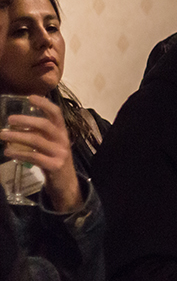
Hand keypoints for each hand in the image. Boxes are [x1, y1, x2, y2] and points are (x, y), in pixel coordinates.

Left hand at [0, 95, 80, 211]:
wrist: (65, 182)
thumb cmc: (53, 158)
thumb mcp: (50, 143)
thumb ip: (38, 133)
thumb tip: (14, 124)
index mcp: (62, 131)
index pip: (56, 113)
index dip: (44, 104)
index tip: (30, 97)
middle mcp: (63, 139)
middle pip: (45, 125)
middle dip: (26, 121)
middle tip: (9, 119)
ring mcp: (60, 153)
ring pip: (37, 141)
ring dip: (17, 137)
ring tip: (2, 135)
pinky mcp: (55, 165)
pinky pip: (34, 157)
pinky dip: (19, 153)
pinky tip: (8, 152)